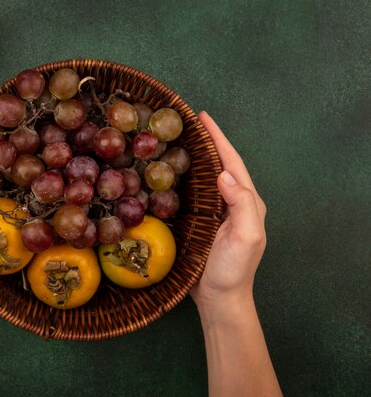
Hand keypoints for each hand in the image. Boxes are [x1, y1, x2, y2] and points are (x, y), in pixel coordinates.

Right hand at [190, 111, 267, 315]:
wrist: (219, 299)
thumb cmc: (233, 270)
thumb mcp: (245, 236)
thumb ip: (241, 204)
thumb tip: (223, 174)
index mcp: (246, 201)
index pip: (231, 161)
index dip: (218, 138)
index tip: (202, 116)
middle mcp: (232, 202)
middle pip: (219, 163)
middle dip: (206, 141)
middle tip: (185, 121)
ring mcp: (215, 212)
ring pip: (205, 176)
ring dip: (194, 156)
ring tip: (176, 138)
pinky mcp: (200, 222)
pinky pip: (192, 192)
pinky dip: (183, 177)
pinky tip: (168, 172)